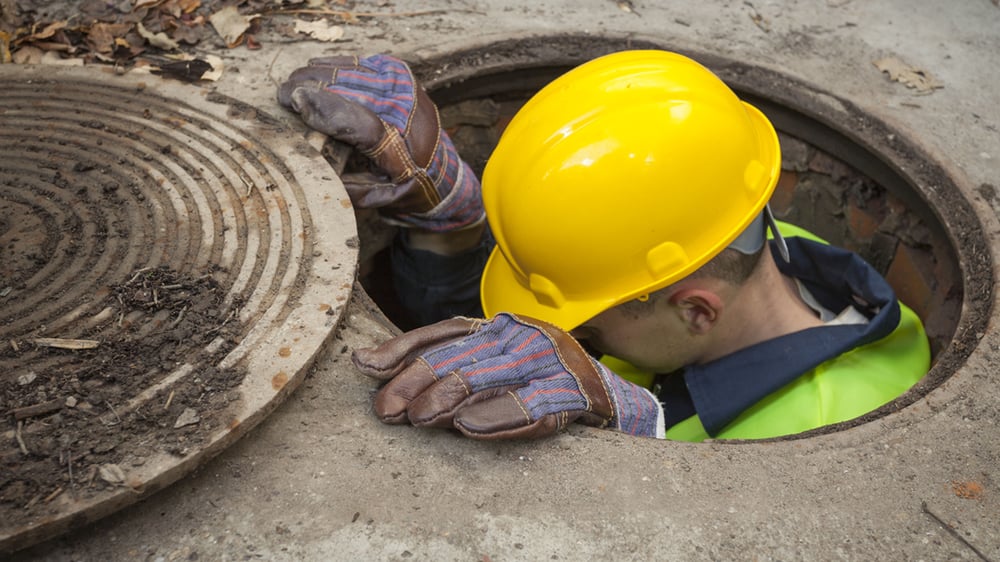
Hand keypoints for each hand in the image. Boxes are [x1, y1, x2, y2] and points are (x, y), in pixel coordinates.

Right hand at [278, 54, 483, 231]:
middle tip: (283, 95)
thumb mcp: (379, 197)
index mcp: (401, 149)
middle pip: (348, 88)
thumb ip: (348, 187)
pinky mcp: (399, 73)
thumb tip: (310, 169)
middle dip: (310, 87)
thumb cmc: (406, 187)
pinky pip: (357, 63)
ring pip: (349, 71)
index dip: (324, 109)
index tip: (294, 101)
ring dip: (317, 75)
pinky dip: (333, 67)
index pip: (360, 123)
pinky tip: (315, 73)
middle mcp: (406, 111)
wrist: (443, 170)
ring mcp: (404, 86)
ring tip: (295, 87)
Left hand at [352, 313, 664, 439]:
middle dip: (417, 380)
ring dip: (450, 397)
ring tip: (418, 418)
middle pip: (462, 354)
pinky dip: (498, 418)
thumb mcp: (496, 368)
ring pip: (492, 374)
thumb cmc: (542, 385)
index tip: (366, 366)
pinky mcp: (575, 393)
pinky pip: (532, 406)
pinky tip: (468, 428)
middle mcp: (524, 335)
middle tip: (386, 408)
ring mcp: (552, 361)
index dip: (404, 348)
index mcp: (503, 326)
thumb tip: (373, 369)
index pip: (445, 331)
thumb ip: (449, 367)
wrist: (615, 400)